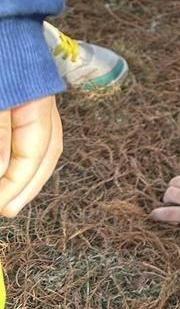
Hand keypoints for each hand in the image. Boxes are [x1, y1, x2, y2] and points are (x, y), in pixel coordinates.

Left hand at [0, 96, 61, 217]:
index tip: (0, 206)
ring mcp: (38, 98)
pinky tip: (16, 168)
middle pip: (46, 152)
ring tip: (13, 198)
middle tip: (7, 211)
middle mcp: (44, 102)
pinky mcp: (28, 97)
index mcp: (37, 102)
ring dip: (30, 174)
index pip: (33, 154)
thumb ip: (1, 135)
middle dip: (28, 186)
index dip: (15, 185)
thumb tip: (3, 173)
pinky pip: (35, 133)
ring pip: (45, 145)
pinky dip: (28, 155)